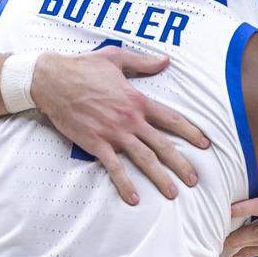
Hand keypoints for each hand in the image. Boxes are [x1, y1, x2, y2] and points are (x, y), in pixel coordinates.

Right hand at [31, 47, 208, 205]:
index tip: (205, 144)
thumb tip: (165, 60)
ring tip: (172, 193)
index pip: (171, 118)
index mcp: (137, 99)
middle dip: (181, 163)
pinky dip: (124, 183)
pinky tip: (133, 198)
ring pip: (143, 158)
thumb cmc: (83, 66)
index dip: (190, 132)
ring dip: (159, 177)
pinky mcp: (95, 143)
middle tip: (195, 179)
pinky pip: (114, 167)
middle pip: (162, 144)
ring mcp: (113, 133)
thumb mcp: (116, 58)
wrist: (52, 80)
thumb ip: (143, 62)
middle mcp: (129, 118)